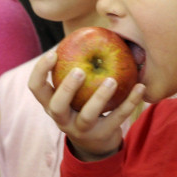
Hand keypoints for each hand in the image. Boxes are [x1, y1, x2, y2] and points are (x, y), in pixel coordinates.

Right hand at [28, 51, 144, 160]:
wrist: (96, 144)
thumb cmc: (82, 105)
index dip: (40, 71)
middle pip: (57, 106)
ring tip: (112, 80)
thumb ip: (74, 68)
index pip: (36, 88)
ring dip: (99, 98)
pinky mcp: (103, 135)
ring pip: (87, 116)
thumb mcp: (74, 92)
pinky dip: (129, 102)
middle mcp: (62, 119)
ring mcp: (82, 130)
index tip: (54, 53)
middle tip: (79, 71)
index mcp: (51, 104)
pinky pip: (117, 118)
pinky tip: (140, 87)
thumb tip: (86, 32)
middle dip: (67, 88)